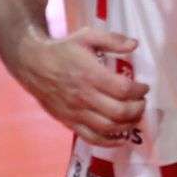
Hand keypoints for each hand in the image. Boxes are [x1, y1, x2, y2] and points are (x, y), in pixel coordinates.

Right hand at [15, 26, 148, 145]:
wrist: (32, 63)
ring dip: (127, 124)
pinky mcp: (68, 122)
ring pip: (107, 127)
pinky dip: (109, 141)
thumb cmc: (64, 49)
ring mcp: (75, 112)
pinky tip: (121, 136)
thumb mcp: (87, 35)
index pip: (123, 89)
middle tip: (142, 102)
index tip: (144, 87)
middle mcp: (84, 97)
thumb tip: (135, 45)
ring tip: (135, 116)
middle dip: (138, 109)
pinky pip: (90, 138)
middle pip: (119, 111)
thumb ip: (112, 40)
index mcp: (90, 75)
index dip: (139, 90)